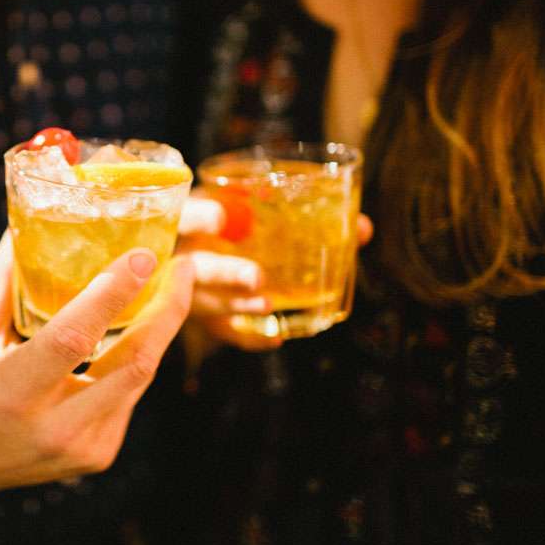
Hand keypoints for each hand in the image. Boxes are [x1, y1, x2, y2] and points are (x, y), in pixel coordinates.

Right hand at [0, 233, 194, 508]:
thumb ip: (7, 276)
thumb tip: (36, 217)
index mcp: (11, 391)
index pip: (72, 338)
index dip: (112, 294)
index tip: (144, 255)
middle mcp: (52, 427)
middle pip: (133, 363)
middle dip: (169, 310)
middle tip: (183, 266)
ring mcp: (81, 448)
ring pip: (140, 376)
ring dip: (160, 329)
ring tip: (171, 286)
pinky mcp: (98, 454)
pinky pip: (130, 394)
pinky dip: (137, 356)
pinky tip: (141, 327)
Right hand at [176, 193, 372, 352]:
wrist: (190, 250)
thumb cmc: (232, 223)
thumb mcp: (254, 207)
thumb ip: (304, 216)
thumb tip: (363, 228)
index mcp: (188, 217)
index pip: (182, 215)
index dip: (198, 216)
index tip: (221, 217)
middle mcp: (181, 255)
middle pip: (192, 267)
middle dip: (223, 273)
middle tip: (256, 277)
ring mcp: (186, 290)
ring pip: (206, 304)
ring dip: (238, 305)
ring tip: (268, 305)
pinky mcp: (202, 316)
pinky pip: (224, 331)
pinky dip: (249, 337)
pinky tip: (275, 337)